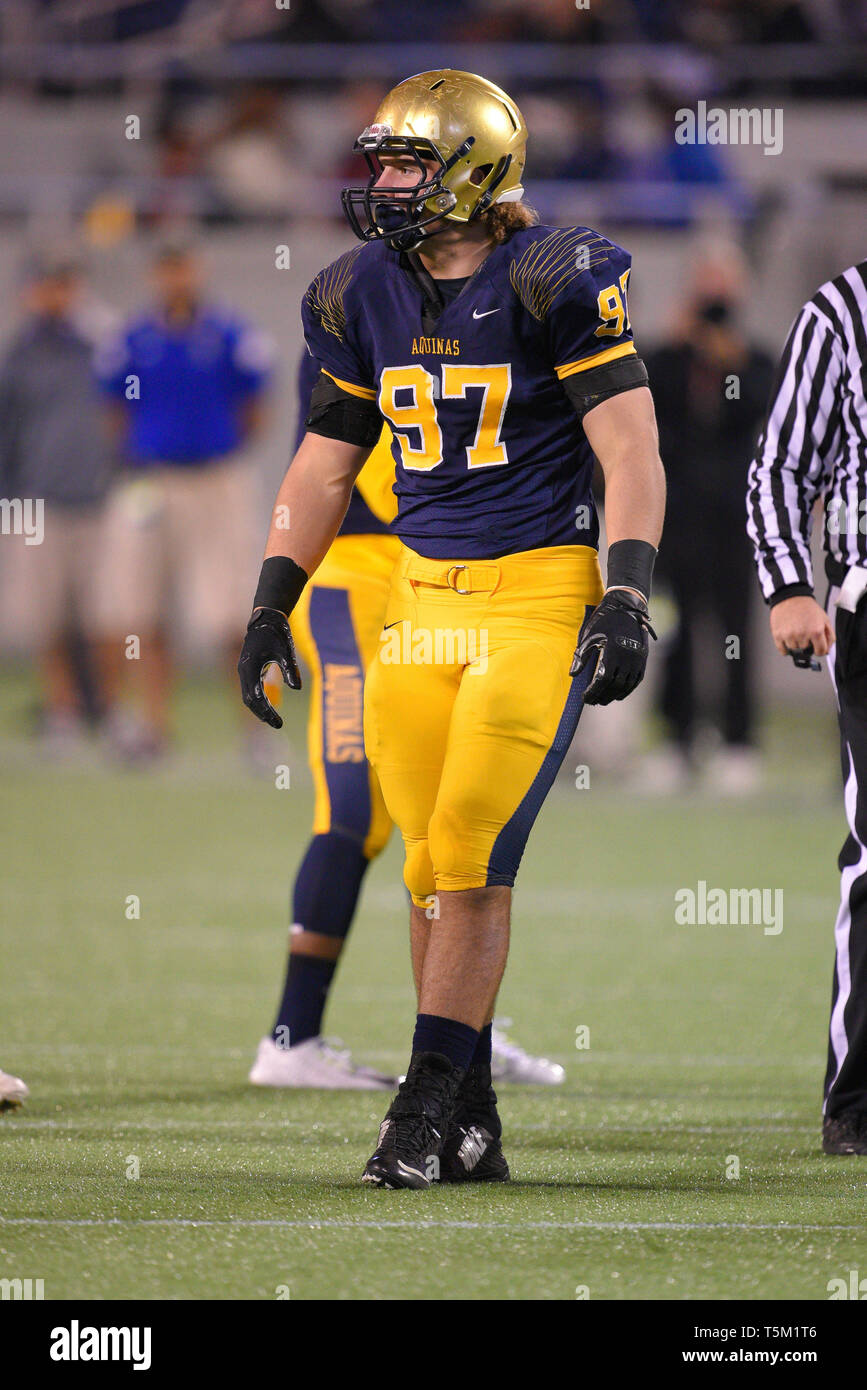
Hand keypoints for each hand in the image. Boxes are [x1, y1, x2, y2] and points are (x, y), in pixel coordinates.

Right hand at [238, 607, 300, 727]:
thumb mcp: (287, 651)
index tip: (279, 723)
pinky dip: (258, 700)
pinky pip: (250, 689)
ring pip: (248, 696)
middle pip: (249, 700)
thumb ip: (291, 670)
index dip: (267, 712)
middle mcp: (244, 670)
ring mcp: (244, 669)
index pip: (257, 697)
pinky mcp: (248, 668)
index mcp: (251, 667)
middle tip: (278, 725)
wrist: (267, 618)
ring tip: (273, 720)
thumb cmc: (277, 633)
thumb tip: (297, 689)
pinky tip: (269, 706)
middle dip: (262, 714)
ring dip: (259, 709)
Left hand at [571, 587, 655, 705]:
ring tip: (603, 700)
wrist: (625, 607)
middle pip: (615, 685)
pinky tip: (618, 694)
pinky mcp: (643, 658)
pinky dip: (628, 689)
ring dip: (614, 695)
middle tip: (592, 701)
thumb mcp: (589, 637)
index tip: (585, 698)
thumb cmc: (603, 621)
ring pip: (626, 685)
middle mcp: (627, 657)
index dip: (594, 692)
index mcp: (613, 652)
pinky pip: (637, 680)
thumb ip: (581, 657)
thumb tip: (573, 675)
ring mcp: (637, 659)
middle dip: (602, 696)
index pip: (603, 680)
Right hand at [769, 596, 833, 658]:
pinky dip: (786, 648)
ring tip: (795, 631)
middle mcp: (802, 634)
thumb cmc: (807, 607)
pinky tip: (788, 639)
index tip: (817, 648)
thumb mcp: (824, 619)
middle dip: (807, 644)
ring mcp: (789, 636)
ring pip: (795, 650)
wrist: (791, 597)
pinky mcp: (778, 635)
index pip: (821, 652)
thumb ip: (829, 636)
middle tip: (805, 632)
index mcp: (816, 631)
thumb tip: (827, 651)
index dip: (820, 650)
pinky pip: (783, 651)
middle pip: (806, 651)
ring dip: (796, 644)